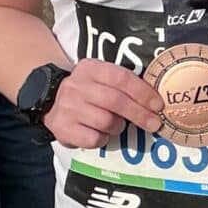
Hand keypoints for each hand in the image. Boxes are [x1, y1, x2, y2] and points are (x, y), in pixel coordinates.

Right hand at [42, 56, 165, 148]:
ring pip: (106, 122)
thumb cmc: (87, 92)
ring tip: (115, 124)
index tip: (158, 105)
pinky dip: (102, 139)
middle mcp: (76, 85)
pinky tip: (99, 133)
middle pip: (116, 101)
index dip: (143, 93)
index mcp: (90, 68)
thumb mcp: (101, 79)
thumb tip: (155, 102)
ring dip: (118, 127)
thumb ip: (123, 85)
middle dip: (139, 114)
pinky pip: (93, 139)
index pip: (121, 78)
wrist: (49, 101)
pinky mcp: (62, 127)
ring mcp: (67, 107)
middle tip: (154, 124)